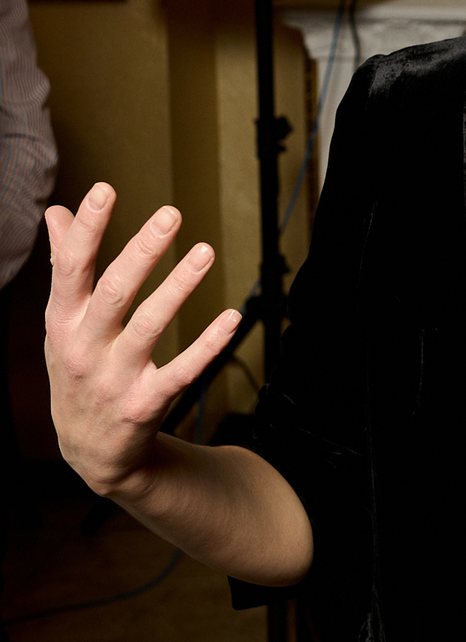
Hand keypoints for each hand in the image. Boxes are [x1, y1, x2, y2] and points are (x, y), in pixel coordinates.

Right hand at [45, 183, 241, 499]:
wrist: (88, 451)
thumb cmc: (78, 370)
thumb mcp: (62, 324)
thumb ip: (63, 267)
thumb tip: (56, 213)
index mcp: (62, 322)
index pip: (71, 268)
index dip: (86, 229)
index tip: (105, 189)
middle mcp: (85, 348)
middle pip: (114, 291)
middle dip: (142, 251)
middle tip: (171, 213)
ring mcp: (115, 378)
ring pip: (150, 325)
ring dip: (180, 287)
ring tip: (206, 251)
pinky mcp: (145, 404)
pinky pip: (182, 370)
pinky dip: (208, 344)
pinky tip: (233, 317)